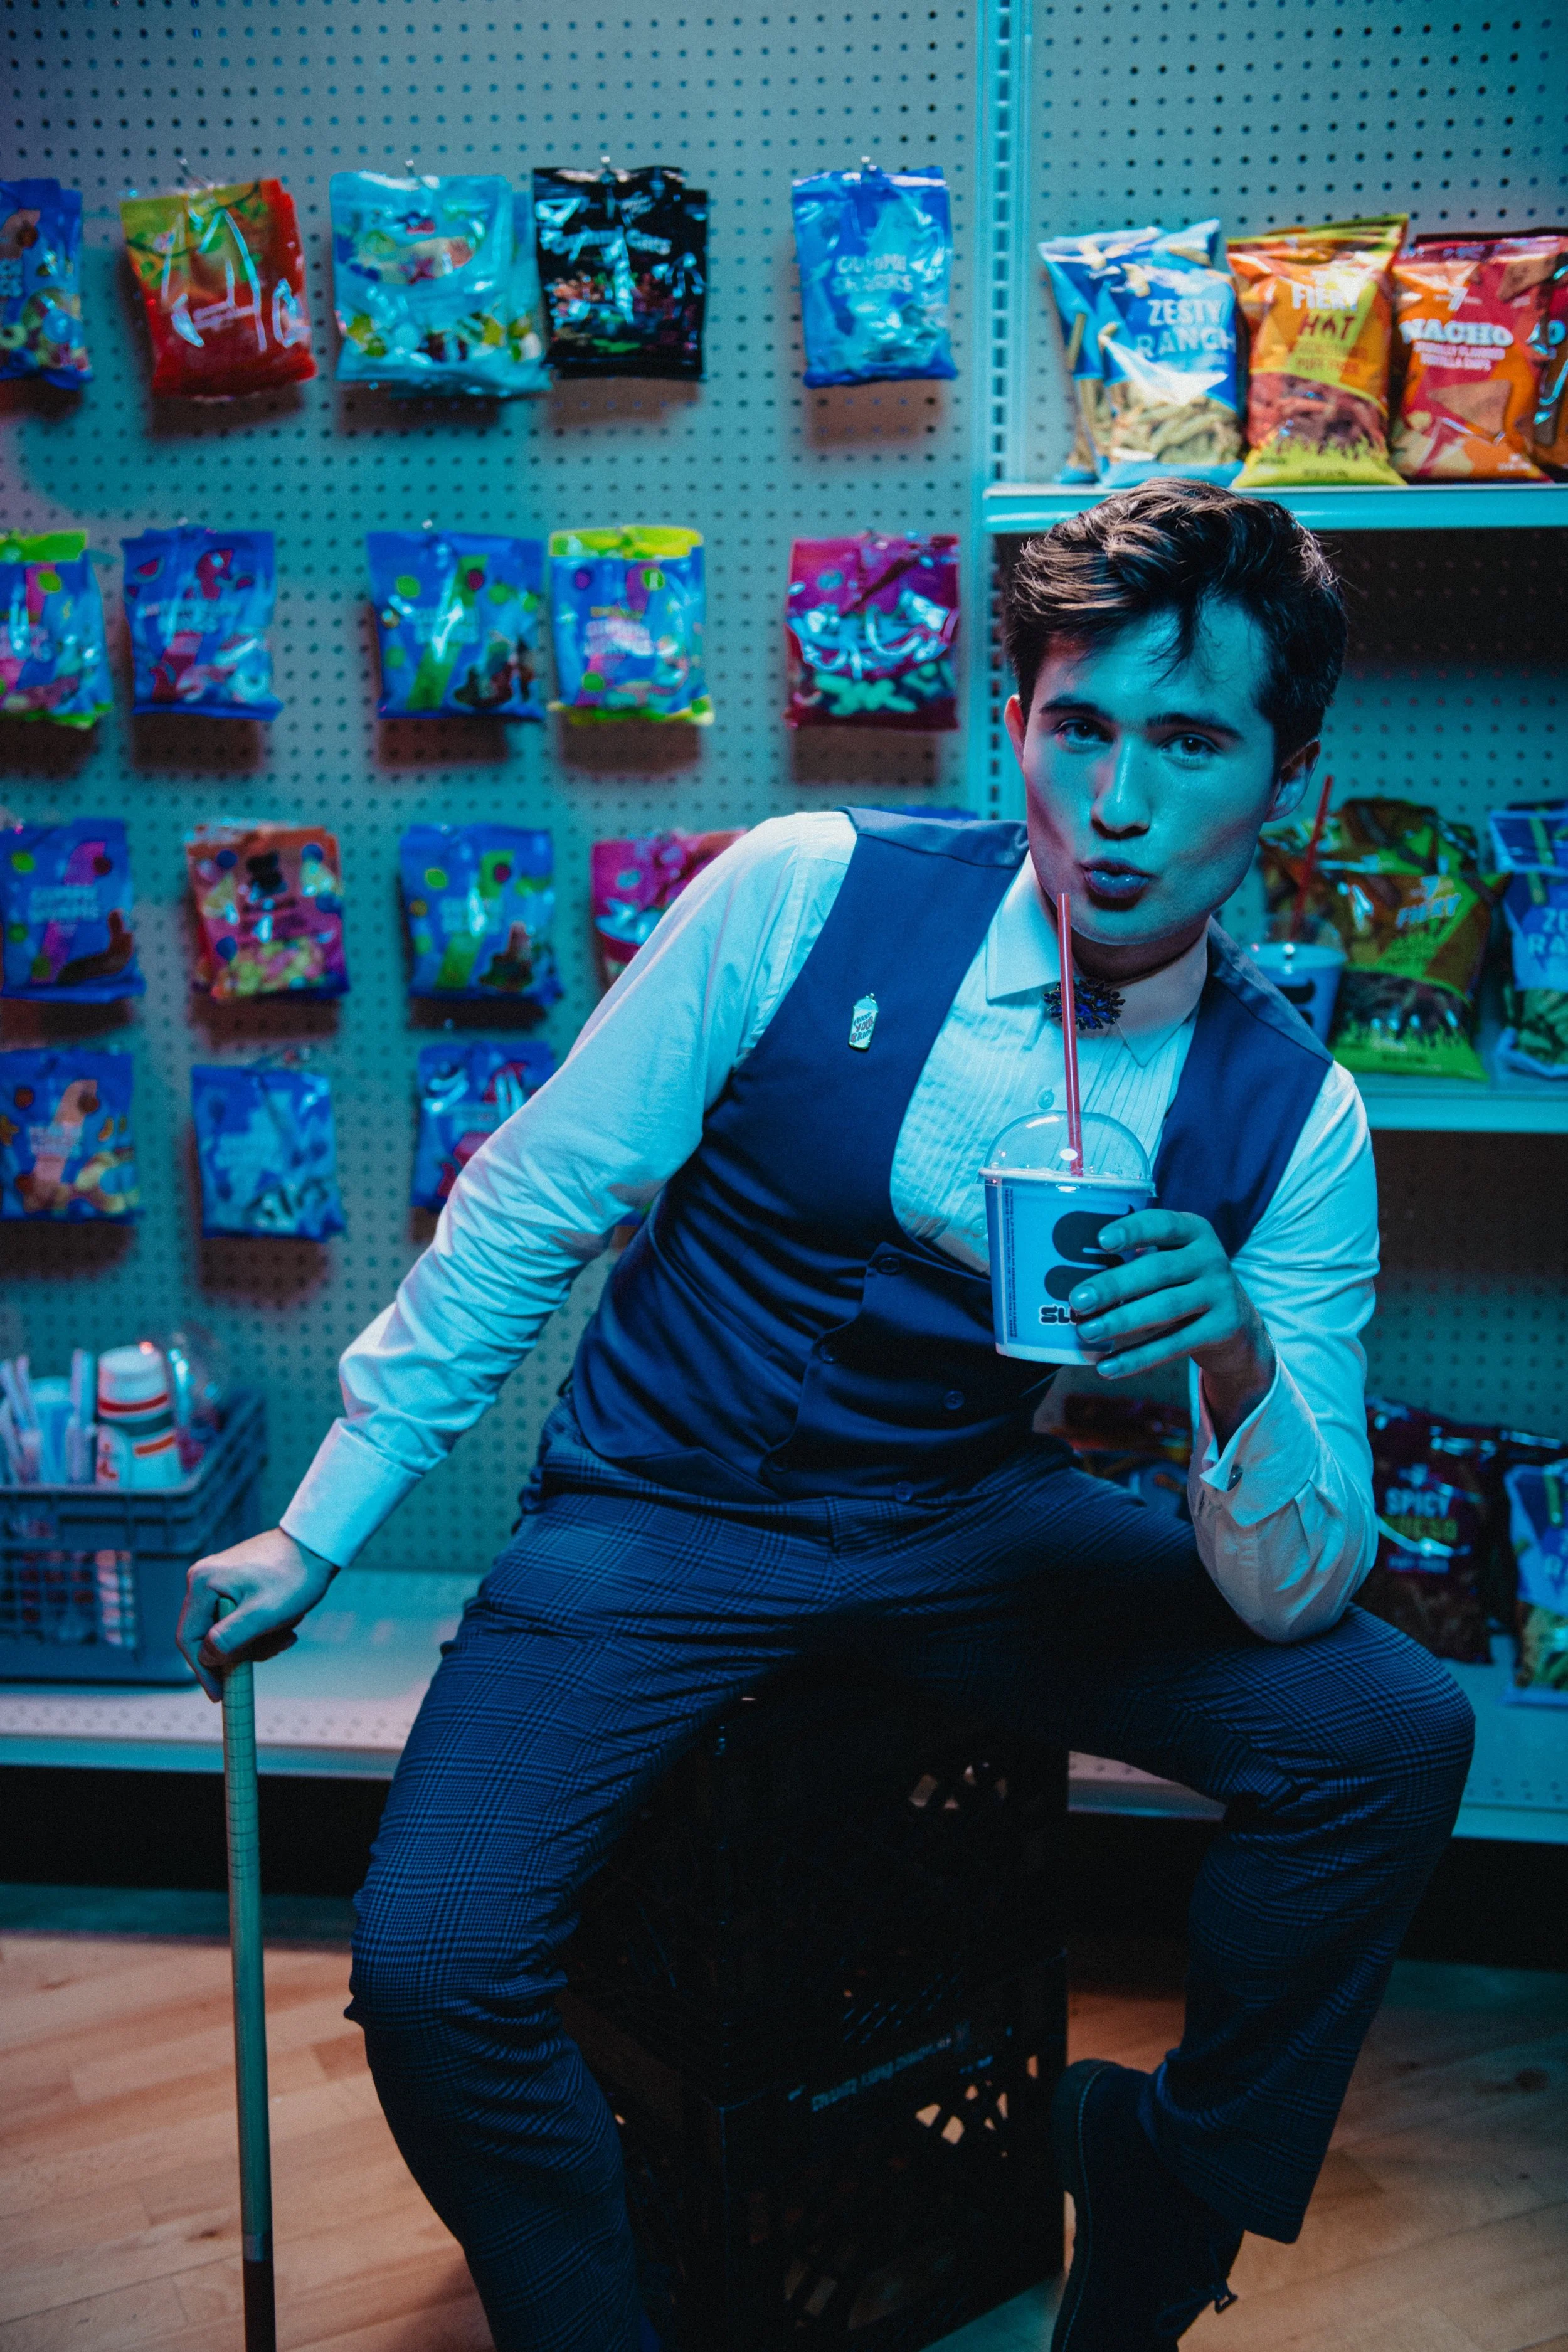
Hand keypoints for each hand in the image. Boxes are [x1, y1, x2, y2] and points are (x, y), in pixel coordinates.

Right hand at [177, 1527, 338, 1700]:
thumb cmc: (294, 1576)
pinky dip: (261, 1629)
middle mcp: (203, 1579)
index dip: (203, 1670)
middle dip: (240, 1653)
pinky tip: (286, 1625)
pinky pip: (239, 1619)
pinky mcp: (235, 1584)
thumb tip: (206, 1658)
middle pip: (208, 1636)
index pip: (189, 1639)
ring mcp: (219, 1580)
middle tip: (273, 1651)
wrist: (318, 1544)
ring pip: (227, 1630)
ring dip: (256, 1641)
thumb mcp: (265, 1614)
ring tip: (287, 1634)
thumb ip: (232, 1638)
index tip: (219, 1694)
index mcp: (202, 1584)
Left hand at [1068, 1207, 1275, 1443]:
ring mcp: (1221, 1293)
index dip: (1133, 1230)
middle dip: (1114, 1286)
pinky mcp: (1223, 1328)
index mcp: (1195, 1231)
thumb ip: (1139, 1260)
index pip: (1162, 1224)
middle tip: (1076, 1301)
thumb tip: (1076, 1277)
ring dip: (1121, 1321)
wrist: (1238, 1326)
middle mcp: (1212, 1258)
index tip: (1101, 1240)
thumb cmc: (1185, 1285)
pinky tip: (1107, 1366)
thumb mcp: (1174, 1262)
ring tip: (1086, 1332)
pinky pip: (1174, 1344)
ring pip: (1165, 1308)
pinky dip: (1137, 1358)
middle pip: (1158, 1270)